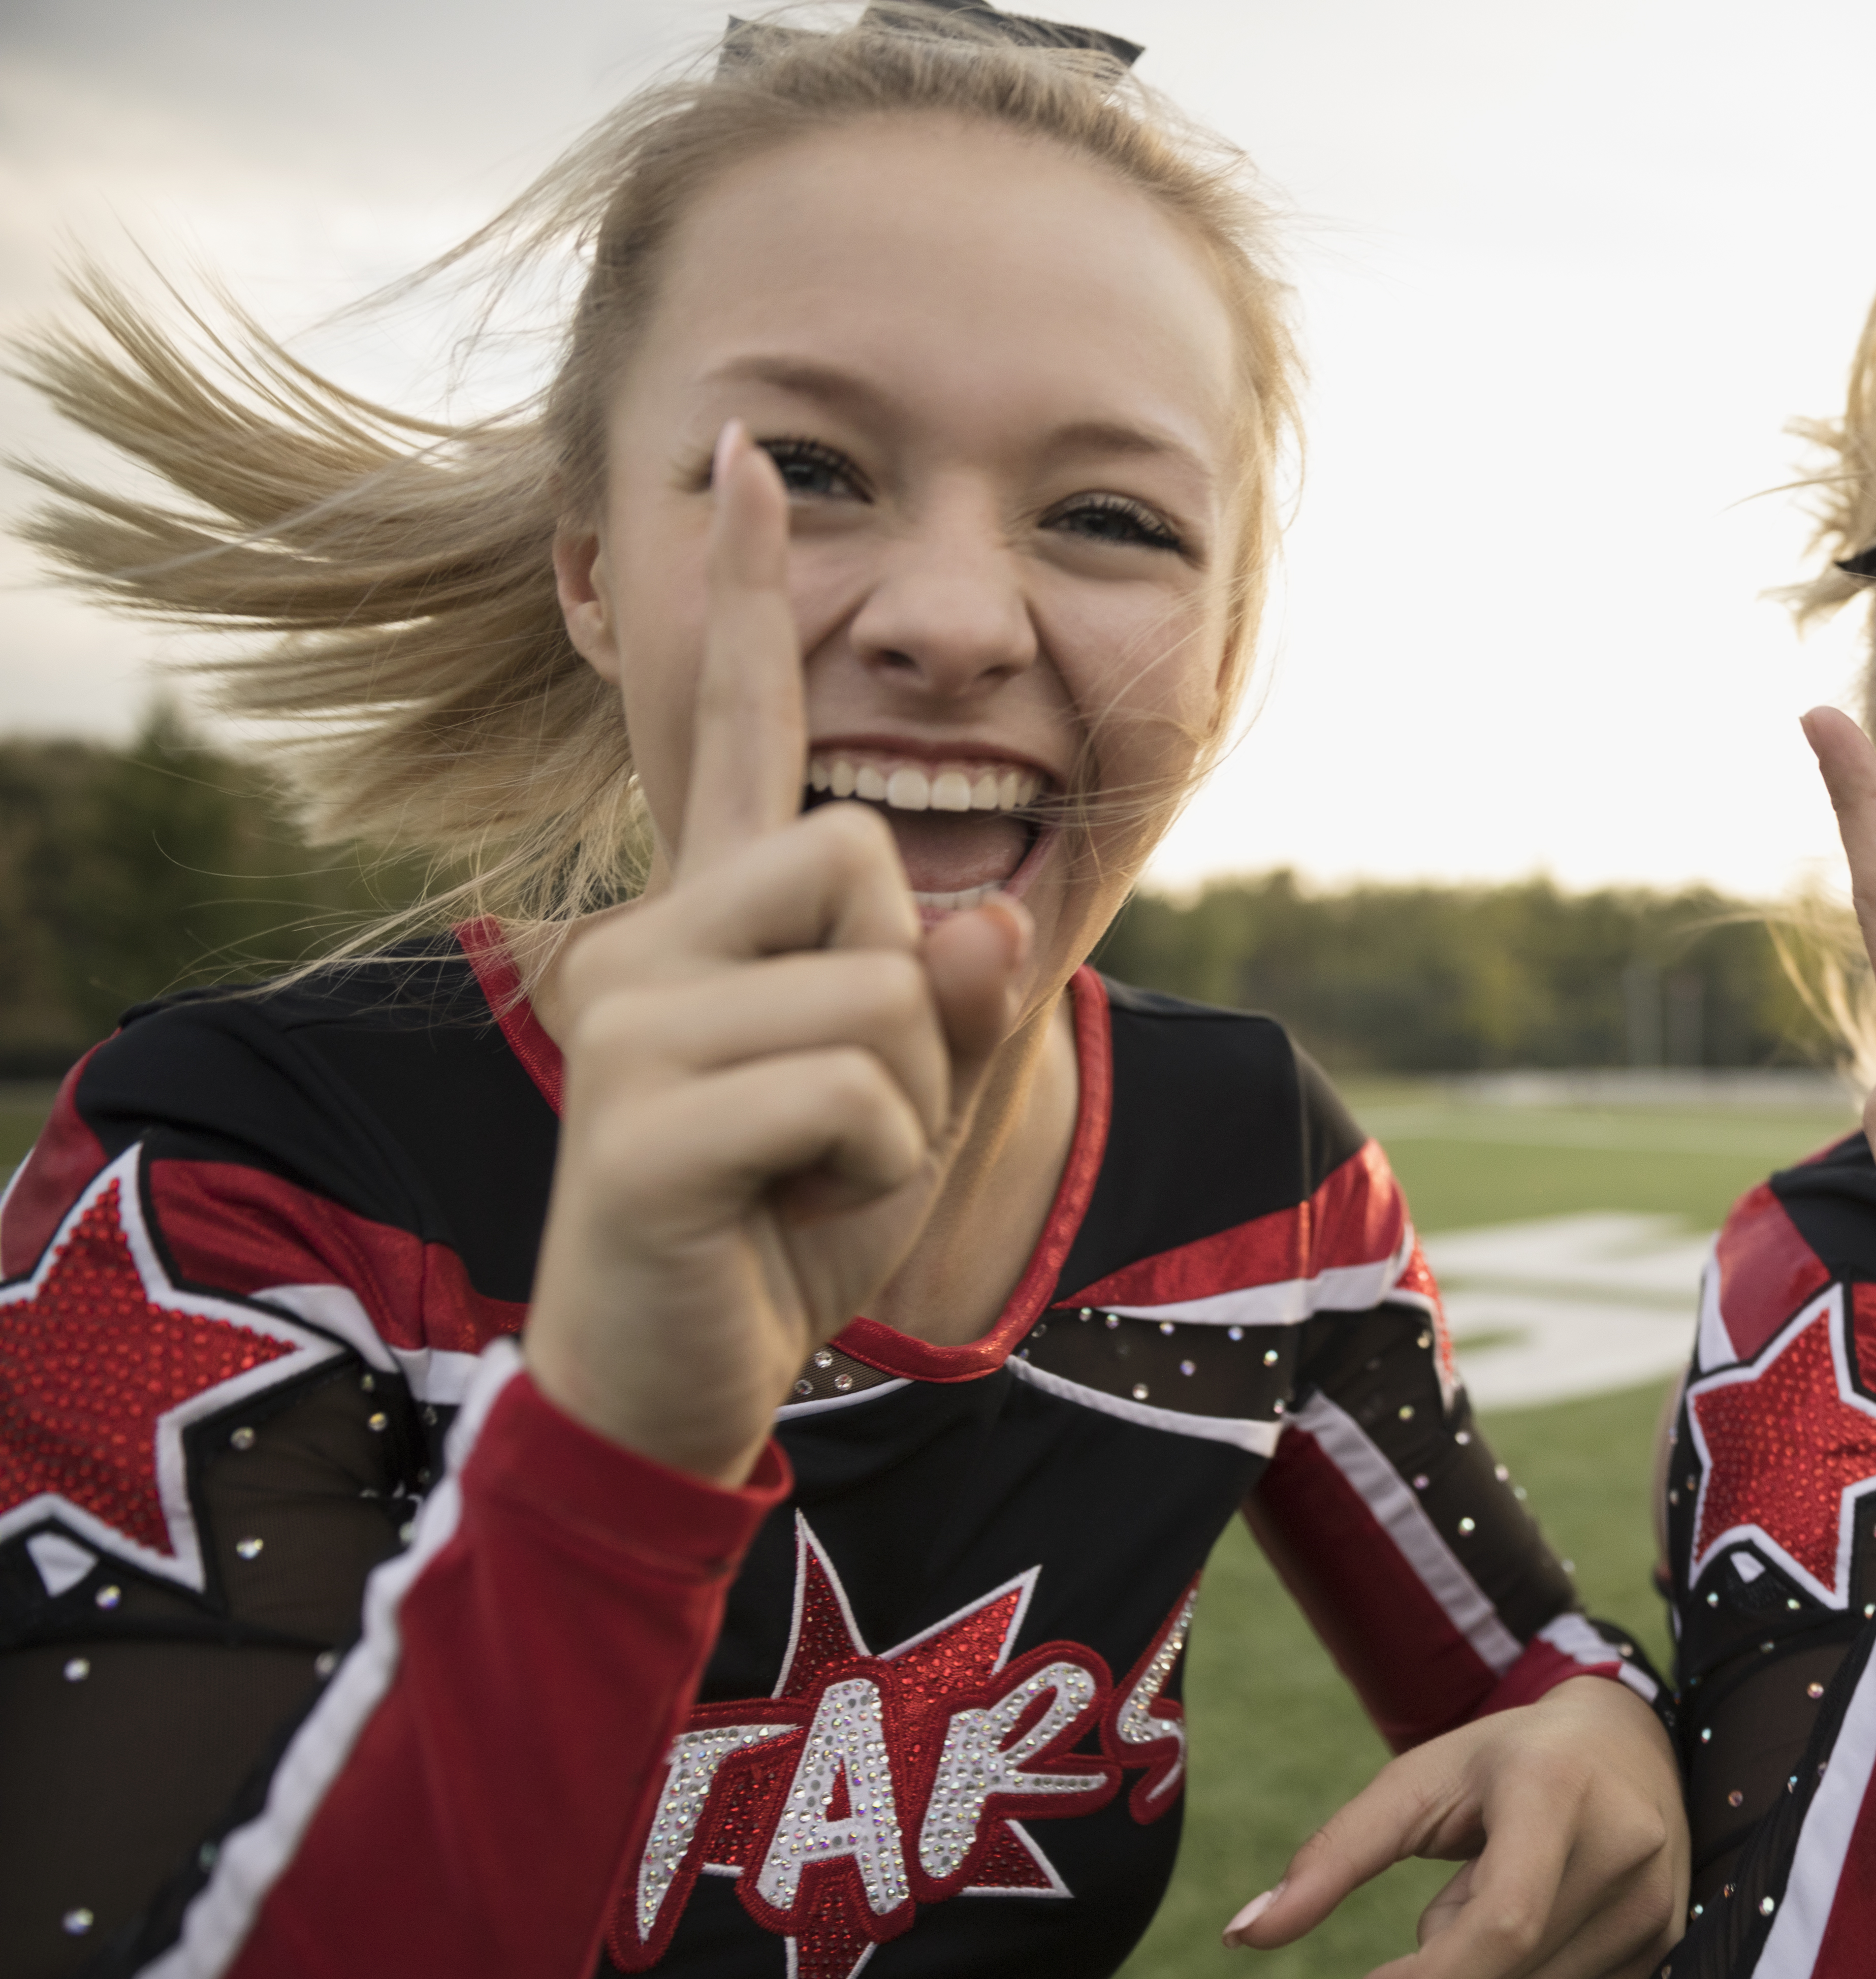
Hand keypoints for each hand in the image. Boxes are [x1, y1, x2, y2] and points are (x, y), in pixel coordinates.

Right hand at [523, 425, 1033, 1482]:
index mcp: (716, 915)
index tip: (746, 451)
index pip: (736, 723)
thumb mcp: (909, 1102)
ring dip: (895, 1101)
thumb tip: (979, 922)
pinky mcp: (639, 1117)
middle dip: (912, 1004)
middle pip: (870, 858)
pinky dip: (865, 1169)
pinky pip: (853, 1094)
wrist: (681, 1372)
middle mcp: (658, 935)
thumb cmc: (787, 1219)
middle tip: (833, 1112)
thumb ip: (956, 1000)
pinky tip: (780, 1210)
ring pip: (883, 990)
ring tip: (802, 1164)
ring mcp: (638, 1018)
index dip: (752, 586)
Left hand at [1220, 1676, 1684, 1978]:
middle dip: (1442, 1963)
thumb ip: (1329, 1859)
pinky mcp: (1665, 1945)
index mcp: (1554, 1792)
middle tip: (1461, 1888)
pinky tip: (1542, 1926)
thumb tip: (1240, 1935)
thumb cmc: (1497, 1765)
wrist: (1623, 1742)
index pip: (1498, 1927)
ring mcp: (1655, 1902)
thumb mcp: (1411, 1788)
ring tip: (1511, 1896)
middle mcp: (1623, 1846)